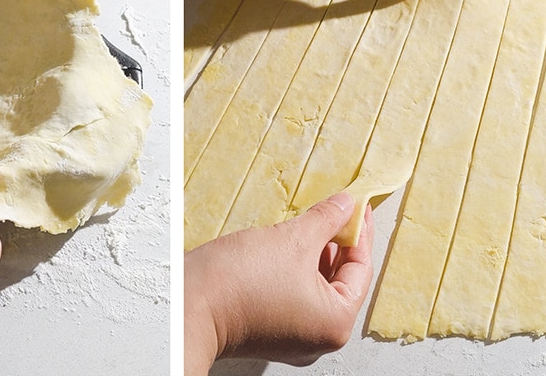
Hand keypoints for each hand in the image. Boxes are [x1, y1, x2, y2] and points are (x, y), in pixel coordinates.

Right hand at [183, 193, 373, 373]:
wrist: (186, 306)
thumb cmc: (237, 282)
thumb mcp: (291, 239)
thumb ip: (326, 220)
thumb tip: (346, 205)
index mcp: (335, 323)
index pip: (360, 270)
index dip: (359, 233)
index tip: (356, 207)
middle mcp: (319, 338)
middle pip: (339, 282)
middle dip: (335, 244)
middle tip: (334, 211)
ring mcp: (293, 339)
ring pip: (314, 289)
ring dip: (313, 257)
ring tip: (307, 226)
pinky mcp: (269, 332)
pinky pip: (294, 298)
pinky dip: (294, 273)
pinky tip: (285, 248)